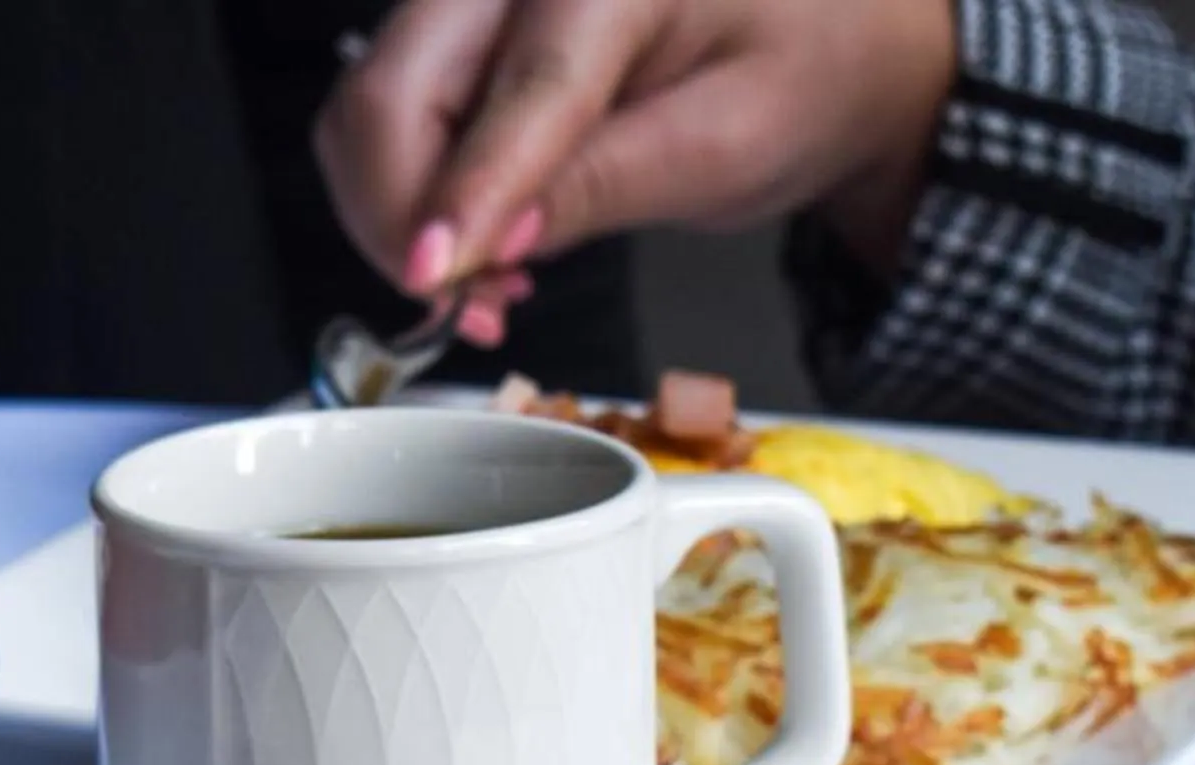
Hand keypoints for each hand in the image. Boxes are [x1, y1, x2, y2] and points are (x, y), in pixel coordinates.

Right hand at [314, 0, 955, 343]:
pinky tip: (480, 240)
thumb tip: (499, 239)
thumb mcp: (732, 144)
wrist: (825, 36)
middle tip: (463, 302)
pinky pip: (391, 119)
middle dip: (401, 217)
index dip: (460, 198)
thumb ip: (612, 182)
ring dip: (397, 216)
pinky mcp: (462, 33)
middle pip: (390, 90)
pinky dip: (411, 197)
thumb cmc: (801, 72)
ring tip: (486, 282)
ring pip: (369, 111)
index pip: (516, 91)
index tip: (433, 280)